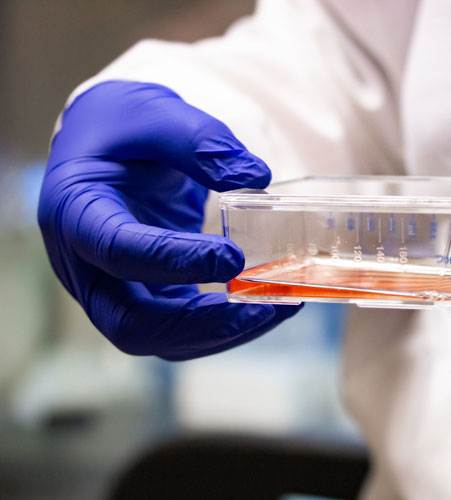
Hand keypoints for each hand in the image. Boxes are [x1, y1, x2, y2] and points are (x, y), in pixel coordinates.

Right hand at [39, 81, 300, 359]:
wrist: (108, 140)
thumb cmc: (125, 125)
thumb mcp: (158, 114)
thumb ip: (202, 142)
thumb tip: (257, 176)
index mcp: (75, 211)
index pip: (115, 250)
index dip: (173, 260)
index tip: (233, 256)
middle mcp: (83, 264)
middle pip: (129, 323)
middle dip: (200, 324)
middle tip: (263, 307)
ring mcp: (111, 288)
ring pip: (158, 338)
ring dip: (221, 332)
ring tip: (278, 307)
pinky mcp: (142, 296)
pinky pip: (179, 328)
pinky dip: (223, 324)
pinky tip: (266, 305)